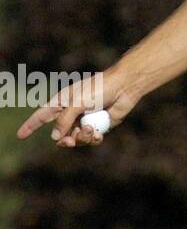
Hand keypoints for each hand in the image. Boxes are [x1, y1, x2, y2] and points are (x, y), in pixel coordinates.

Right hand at [15, 68, 138, 148]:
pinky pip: (90, 139)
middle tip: (70, 141)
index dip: (30, 126)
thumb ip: (64, 120)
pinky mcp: (98, 126)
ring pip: (75, 139)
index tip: (20, 135)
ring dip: (81, 138)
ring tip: (89, 129)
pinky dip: (92, 139)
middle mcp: (71, 113)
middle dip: (63, 141)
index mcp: (62, 102)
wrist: (124, 87)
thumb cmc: (99, 89)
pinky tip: (97, 133)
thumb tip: (55, 138)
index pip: (41, 116)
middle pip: (59, 135)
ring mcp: (84, 120)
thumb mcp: (76, 103)